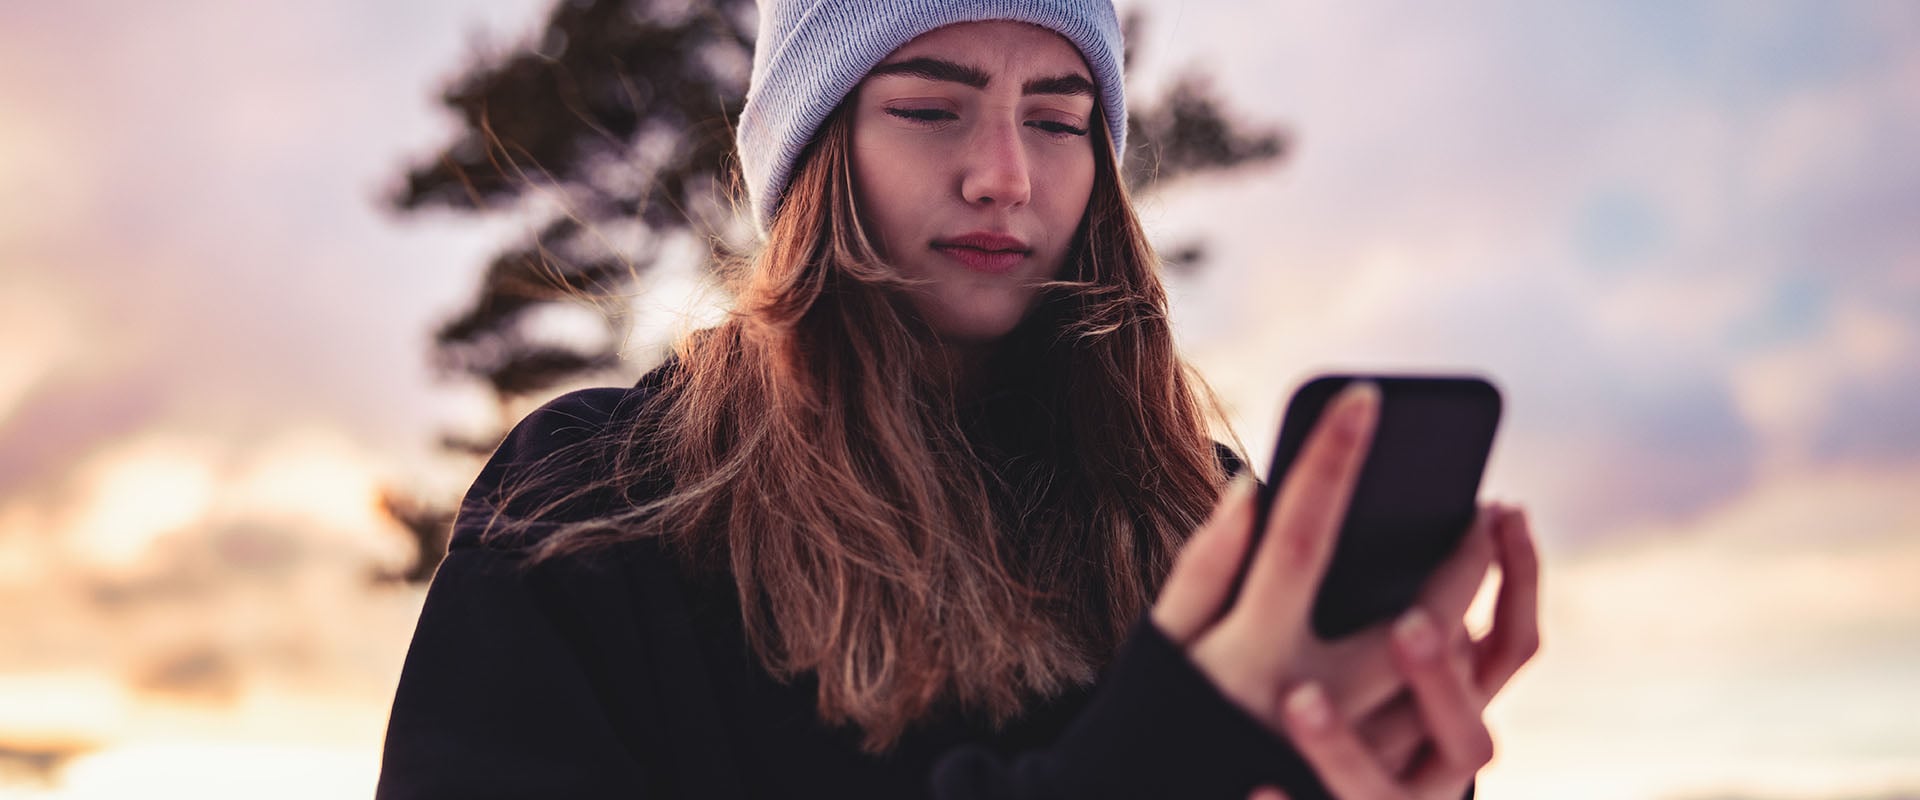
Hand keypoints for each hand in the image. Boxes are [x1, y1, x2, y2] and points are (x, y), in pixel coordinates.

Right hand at [1150, 382, 1539, 795]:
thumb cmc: (1161, 723)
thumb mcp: (1161, 644)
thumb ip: (1204, 566)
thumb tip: (1254, 487)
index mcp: (1252, 653)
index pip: (1300, 538)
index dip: (1330, 461)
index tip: (1363, 398)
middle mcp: (1314, 704)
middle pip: (1418, 615)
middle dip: (1464, 553)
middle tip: (1487, 503)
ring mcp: (1360, 753)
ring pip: (1454, 678)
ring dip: (1485, 610)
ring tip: (1496, 555)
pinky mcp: (1392, 790)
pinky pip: (1461, 729)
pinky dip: (1474, 670)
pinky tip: (1478, 623)